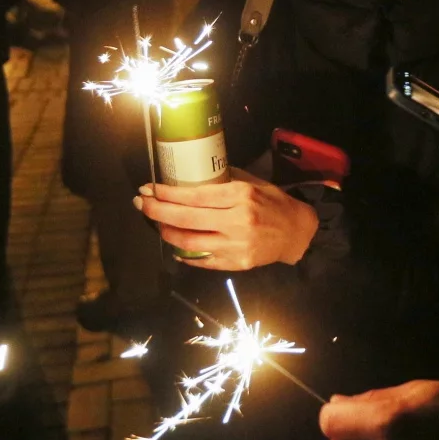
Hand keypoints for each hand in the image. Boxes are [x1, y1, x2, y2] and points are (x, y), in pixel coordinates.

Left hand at [137, 167, 318, 270]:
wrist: (297, 232)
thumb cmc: (273, 203)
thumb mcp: (252, 184)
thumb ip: (223, 181)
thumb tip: (191, 177)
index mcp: (240, 195)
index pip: (195, 195)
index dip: (168, 193)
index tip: (150, 189)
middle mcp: (237, 220)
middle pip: (186, 218)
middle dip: (157, 211)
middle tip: (142, 204)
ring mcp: (235, 244)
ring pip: (188, 241)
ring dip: (166, 232)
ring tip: (156, 223)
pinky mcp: (236, 263)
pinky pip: (201, 259)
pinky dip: (183, 252)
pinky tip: (174, 244)